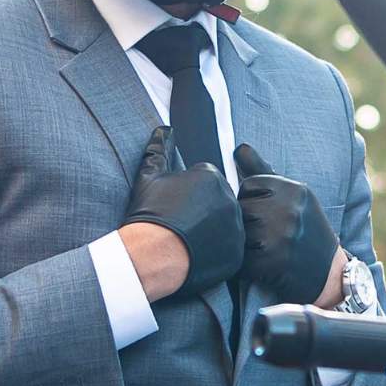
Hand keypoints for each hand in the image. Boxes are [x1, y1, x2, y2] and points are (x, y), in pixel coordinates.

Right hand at [122, 125, 242, 295]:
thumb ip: (160, 150)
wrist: (151, 254)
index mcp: (211, 176)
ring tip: (188, 241)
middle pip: (219, 203)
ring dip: (211, 232)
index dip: (188, 195)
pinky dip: (216, 253)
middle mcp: (230, 199)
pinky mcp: (237, 253)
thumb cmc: (149, 214)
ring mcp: (236, 228)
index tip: (176, 207)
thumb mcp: (149, 177)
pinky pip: (230, 250)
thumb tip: (163, 130)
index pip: (206, 181)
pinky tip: (197, 255)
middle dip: (203, 211)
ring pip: (226, 226)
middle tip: (182, 225)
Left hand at [234, 142, 339, 307]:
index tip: (265, 213)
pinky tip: (261, 265)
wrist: (330, 274)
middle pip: (242, 208)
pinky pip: (241, 259)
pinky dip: (245, 264)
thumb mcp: (295, 198)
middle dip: (247, 222)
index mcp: (295, 190)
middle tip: (264, 235)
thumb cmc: (308, 231)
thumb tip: (239, 148)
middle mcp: (289, 210)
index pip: (249, 185)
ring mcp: (281, 237)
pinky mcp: (273, 263)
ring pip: (240, 233)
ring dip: (245, 244)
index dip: (250, 200)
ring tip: (263, 249)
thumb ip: (263, 172)